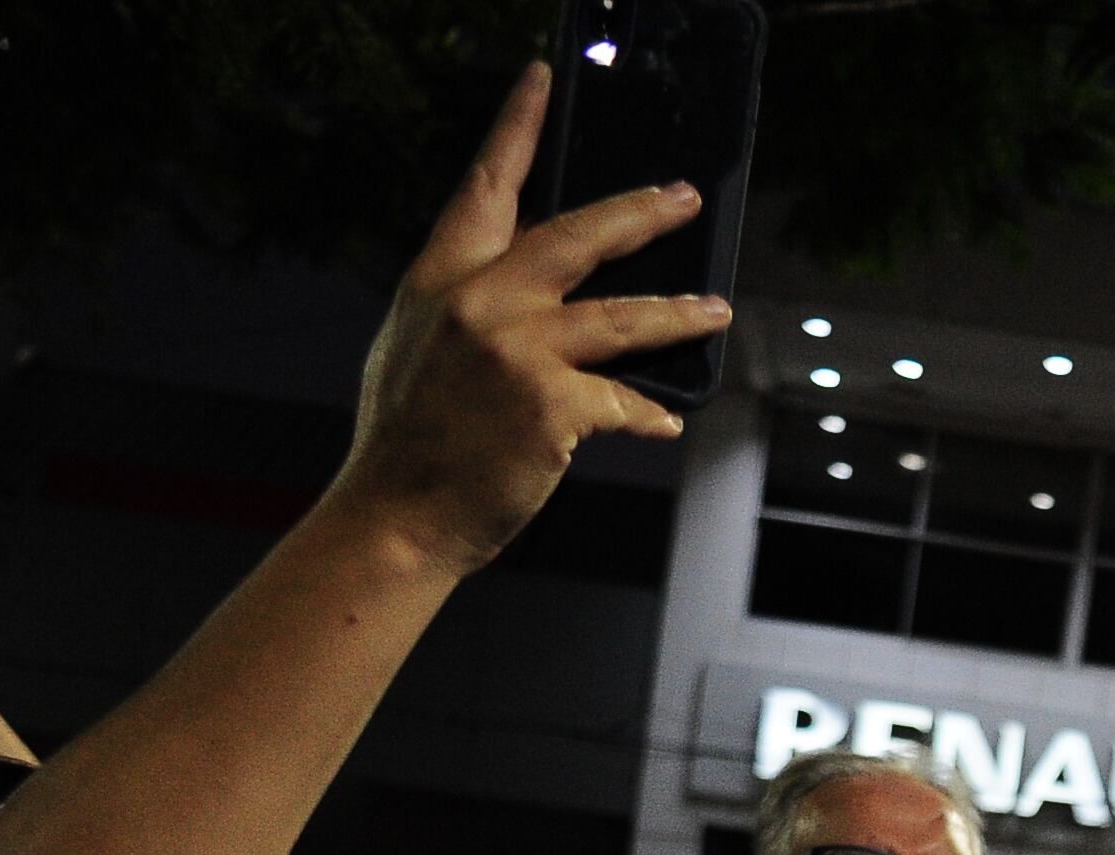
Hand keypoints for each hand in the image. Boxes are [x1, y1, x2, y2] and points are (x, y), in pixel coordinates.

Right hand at [323, 66, 732, 573]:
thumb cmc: (408, 441)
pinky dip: (646, 413)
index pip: (487, 186)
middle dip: (640, 213)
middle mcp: (480, 302)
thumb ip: (468, 305)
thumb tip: (533, 291)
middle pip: (578, 235)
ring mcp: (518, 351)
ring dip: (678, 313)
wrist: (396, 516)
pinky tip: (664, 421)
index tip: (542, 79)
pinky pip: (623, 400)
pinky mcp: (552, 406)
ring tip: (717, 311)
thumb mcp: (415, 347)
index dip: (517, 127)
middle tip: (683, 197)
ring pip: (622, 317)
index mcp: (441, 280)